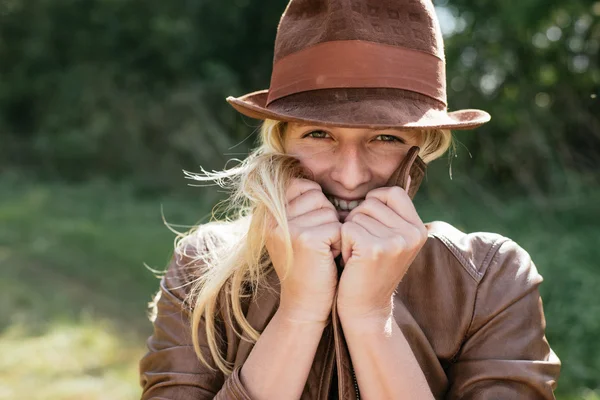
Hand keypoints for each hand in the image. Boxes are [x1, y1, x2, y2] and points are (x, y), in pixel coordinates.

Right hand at [266, 178, 341, 322]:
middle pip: (317, 196)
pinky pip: (338, 227)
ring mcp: (287, 227)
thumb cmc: (308, 267)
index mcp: (268, 214)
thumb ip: (299, 207)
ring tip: (322, 254)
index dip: (316, 204)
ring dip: (334, 233)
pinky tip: (328, 260)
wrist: (305, 306)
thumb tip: (314, 181)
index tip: (313, 230)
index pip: (301, 185)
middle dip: (327, 220)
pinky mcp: (306, 239)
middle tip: (318, 246)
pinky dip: (340, 244)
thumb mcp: (295, 233)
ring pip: (330, 212)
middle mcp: (272, 218)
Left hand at [336, 178, 427, 320]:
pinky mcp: (376, 248)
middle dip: (358, 223)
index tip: (371, 229)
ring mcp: (397, 240)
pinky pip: (347, 228)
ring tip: (358, 256)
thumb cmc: (371, 269)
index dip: (373, 205)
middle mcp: (413, 232)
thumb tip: (408, 174)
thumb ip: (396, 211)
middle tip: (364, 249)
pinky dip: (343, 244)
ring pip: (356, 215)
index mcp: (418, 228)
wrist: (365, 309)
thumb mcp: (392, 238)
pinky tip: (352, 262)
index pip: (392, 192)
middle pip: (370, 202)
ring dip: (350, 235)